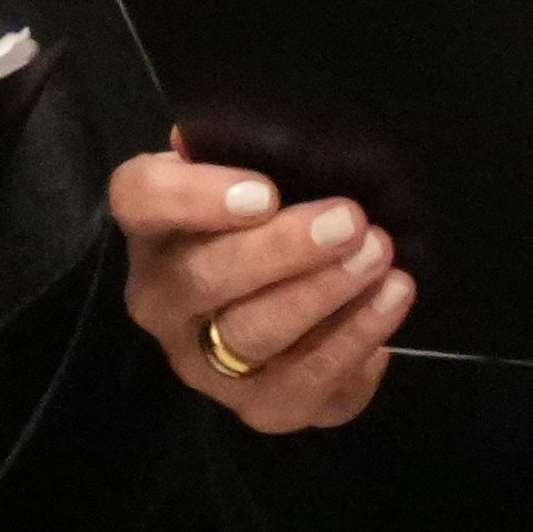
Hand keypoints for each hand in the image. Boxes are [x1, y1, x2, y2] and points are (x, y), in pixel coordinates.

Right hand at [111, 141, 406, 432]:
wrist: (296, 303)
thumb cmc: (277, 216)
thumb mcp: (264, 174)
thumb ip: (261, 149)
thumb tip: (286, 124)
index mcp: (156, 225)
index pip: (142, 198)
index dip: (194, 196)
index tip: (264, 192)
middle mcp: (163, 298)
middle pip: (202, 277)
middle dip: (283, 250)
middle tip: (351, 222)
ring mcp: (204, 362)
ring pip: (250, 335)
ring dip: (321, 296)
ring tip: (378, 258)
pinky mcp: (259, 407)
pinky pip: (301, 386)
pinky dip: (352, 343)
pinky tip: (391, 300)